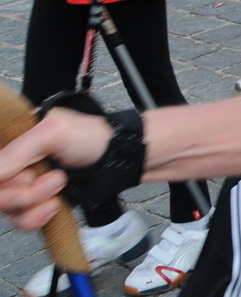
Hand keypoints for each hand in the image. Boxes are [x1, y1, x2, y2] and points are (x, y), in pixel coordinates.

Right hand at [0, 107, 114, 232]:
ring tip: (61, 184)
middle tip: (55, 178)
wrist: (117, 162)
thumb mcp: (55, 132)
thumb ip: (19, 150)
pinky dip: (38, 217)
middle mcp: (14, 165)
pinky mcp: (35, 203)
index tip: (24, 176)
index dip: (4, 179)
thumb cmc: (91, 138)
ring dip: (36, 202)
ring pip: (8, 210)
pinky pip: (21, 221)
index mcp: (13, 142)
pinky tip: (56, 204)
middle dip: (25, 192)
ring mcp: (23, 186)